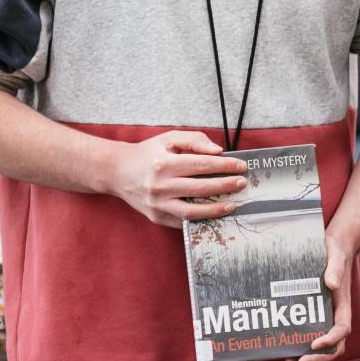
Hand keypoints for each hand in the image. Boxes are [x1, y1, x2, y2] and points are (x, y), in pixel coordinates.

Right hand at [105, 131, 247, 226]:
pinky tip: (215, 214)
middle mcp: (159, 186)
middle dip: (226, 186)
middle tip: (242, 183)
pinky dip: (201, 219)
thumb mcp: (169, 139)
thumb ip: (194, 140)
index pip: (202, 165)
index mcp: (163, 164)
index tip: (242, 166)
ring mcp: (157, 204)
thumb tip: (218, 151)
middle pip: (200, 188)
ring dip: (216, 209)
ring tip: (232, 205)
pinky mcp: (156, 217)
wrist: (117, 172)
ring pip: (192, 211)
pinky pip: (182, 221)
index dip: (225, 166)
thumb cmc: (148, 154)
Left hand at [297, 234, 355, 360]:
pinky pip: (309, 336)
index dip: (330, 340)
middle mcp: (335, 315)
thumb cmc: (335, 252)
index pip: (342, 329)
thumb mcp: (336, 257)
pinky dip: (300, 346)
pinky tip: (284, 348)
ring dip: (309, 357)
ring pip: (323, 346)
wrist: (333, 248)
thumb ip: (335, 268)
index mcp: (343, 305)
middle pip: (335, 346)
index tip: (314, 344)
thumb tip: (331, 284)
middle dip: (319, 358)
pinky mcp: (313, 315)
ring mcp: (324, 317)